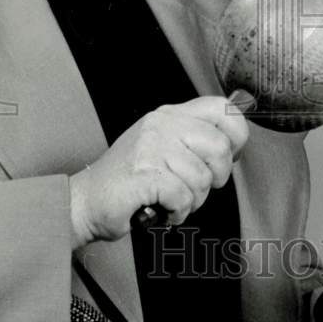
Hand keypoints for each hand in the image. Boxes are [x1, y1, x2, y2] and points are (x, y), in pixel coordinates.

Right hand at [69, 95, 249, 247]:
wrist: (85, 201)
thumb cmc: (127, 181)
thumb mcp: (162, 145)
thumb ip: (193, 139)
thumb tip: (233, 144)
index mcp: (170, 115)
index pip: (221, 108)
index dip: (237, 134)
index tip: (232, 154)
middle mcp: (162, 125)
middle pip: (219, 146)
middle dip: (216, 177)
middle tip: (196, 187)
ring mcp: (151, 147)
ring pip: (202, 178)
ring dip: (193, 200)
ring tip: (171, 199)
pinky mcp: (144, 174)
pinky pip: (184, 197)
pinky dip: (178, 212)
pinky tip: (163, 208)